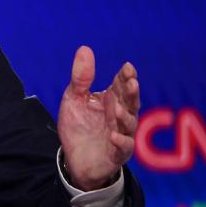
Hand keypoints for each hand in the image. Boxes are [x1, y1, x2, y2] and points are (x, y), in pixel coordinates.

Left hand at [57, 45, 139, 190]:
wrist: (74, 157)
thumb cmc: (78, 126)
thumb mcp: (74, 98)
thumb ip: (81, 77)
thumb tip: (85, 48)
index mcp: (111, 100)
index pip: (121, 85)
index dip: (125, 77)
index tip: (127, 67)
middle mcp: (119, 116)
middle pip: (130, 102)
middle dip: (131, 93)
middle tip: (131, 82)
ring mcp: (121, 134)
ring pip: (128, 124)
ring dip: (124, 116)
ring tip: (115, 108)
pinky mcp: (117, 153)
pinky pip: (123, 148)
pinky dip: (120, 141)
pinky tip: (114, 135)